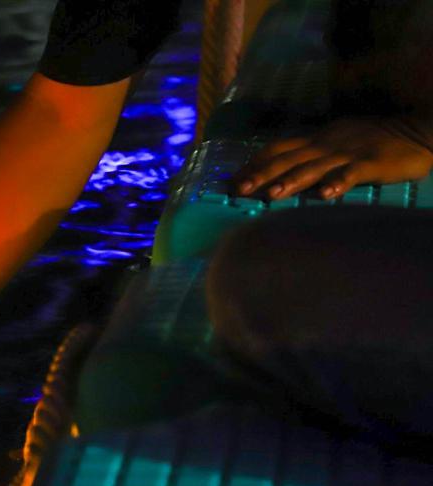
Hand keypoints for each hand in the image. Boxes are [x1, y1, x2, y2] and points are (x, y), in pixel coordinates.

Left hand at [233, 118, 432, 199]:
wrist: (418, 129)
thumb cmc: (375, 139)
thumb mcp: (337, 141)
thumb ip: (312, 155)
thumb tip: (282, 171)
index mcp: (318, 139)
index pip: (279, 148)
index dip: (255, 163)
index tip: (232, 180)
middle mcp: (327, 144)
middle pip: (288, 159)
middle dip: (261, 174)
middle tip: (238, 190)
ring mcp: (349, 152)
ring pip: (314, 167)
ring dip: (291, 180)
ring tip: (271, 195)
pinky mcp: (371, 163)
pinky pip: (352, 173)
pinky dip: (338, 183)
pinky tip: (325, 195)